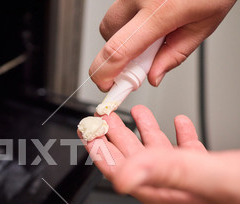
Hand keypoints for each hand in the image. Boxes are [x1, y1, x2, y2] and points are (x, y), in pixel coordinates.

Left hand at [78, 105, 239, 203]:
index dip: (100, 149)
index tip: (87, 131)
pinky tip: (178, 123)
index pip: (118, 169)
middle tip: (102, 118)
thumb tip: (121, 175)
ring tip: (134, 114)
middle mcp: (172, 188)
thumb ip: (164, 173)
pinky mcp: (211, 176)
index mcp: (163, 191)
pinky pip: (186, 152)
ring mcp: (190, 183)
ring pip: (158, 154)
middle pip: (133, 159)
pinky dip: (178, 136)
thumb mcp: (207, 179)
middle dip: (115, 136)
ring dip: (144, 133)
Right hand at [89, 0, 235, 90]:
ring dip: (125, 35)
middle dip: (119, 54)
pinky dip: (131, 20)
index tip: (106, 87)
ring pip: (112, 23)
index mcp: (160, 11)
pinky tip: (152, 16)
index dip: (105, 74)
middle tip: (143, 57)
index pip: (119, 50)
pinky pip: (121, 10)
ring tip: (153, 30)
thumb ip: (175, 54)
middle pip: (109, 38)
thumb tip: (153, 77)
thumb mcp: (203, 25)